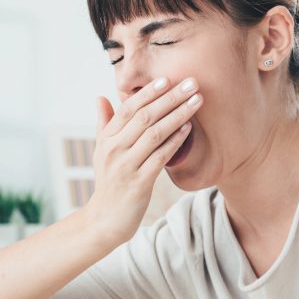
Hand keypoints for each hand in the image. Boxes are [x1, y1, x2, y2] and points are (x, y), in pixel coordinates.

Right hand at [82, 76, 202, 245]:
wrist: (105, 219)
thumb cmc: (109, 182)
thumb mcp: (101, 151)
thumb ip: (104, 123)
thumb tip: (101, 97)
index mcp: (106, 139)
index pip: (127, 108)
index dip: (148, 93)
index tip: (168, 79)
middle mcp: (114, 150)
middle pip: (144, 117)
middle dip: (170, 98)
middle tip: (191, 83)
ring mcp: (126, 166)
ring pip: (155, 134)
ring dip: (178, 115)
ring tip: (197, 101)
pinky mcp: (139, 183)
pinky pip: (161, 157)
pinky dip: (175, 141)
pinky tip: (189, 128)